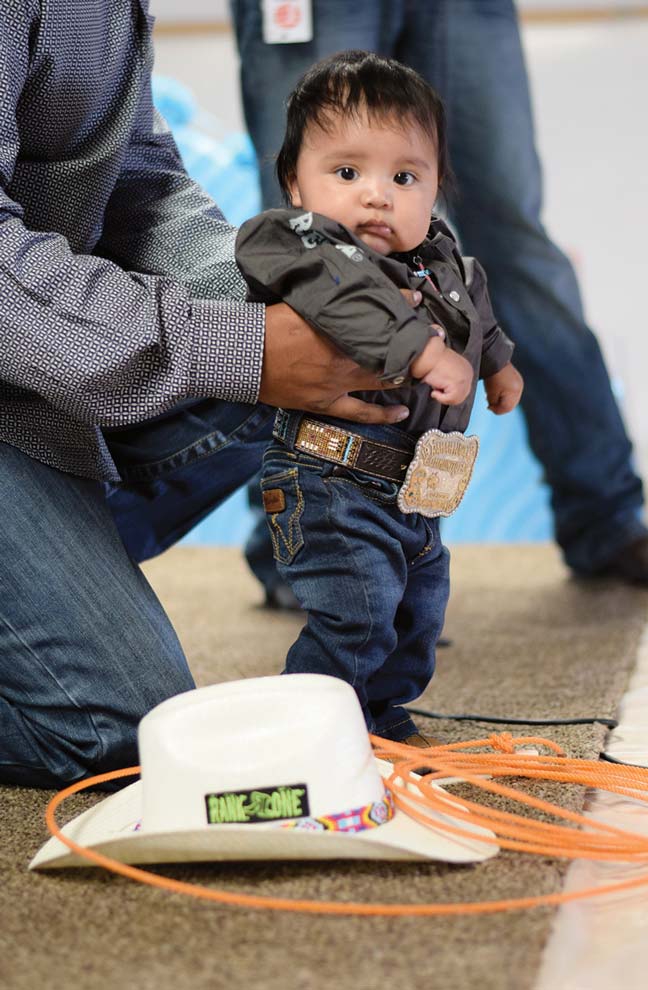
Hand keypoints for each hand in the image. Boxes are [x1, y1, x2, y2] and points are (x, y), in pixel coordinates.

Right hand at [259, 289, 421, 424]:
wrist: (244, 356)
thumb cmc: (269, 324)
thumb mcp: (300, 303)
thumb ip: (327, 298)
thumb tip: (349, 284)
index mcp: (337, 330)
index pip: (377, 318)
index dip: (400, 309)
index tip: (416, 302)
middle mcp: (343, 358)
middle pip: (387, 350)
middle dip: (412, 343)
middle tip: (434, 335)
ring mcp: (337, 384)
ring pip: (381, 380)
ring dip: (406, 373)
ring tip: (427, 368)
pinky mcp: (326, 403)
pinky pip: (360, 413)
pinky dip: (383, 413)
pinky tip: (403, 411)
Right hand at [410, 330, 473, 404]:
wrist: (427, 355)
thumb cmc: (431, 360)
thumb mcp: (446, 369)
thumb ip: (452, 379)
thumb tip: (448, 392)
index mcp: (466, 368)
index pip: (463, 389)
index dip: (450, 392)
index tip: (440, 388)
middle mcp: (468, 373)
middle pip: (462, 396)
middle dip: (448, 395)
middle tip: (437, 389)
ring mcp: (465, 379)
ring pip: (457, 399)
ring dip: (443, 397)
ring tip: (435, 388)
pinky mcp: (458, 384)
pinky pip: (450, 399)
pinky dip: (440, 398)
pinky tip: (435, 390)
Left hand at [484, 362, 523, 413]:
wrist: (495, 360)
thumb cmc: (491, 377)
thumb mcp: (491, 393)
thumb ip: (494, 404)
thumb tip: (495, 408)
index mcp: (514, 392)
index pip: (507, 408)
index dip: (497, 410)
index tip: (488, 407)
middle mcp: (519, 388)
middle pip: (511, 405)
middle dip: (500, 406)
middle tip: (490, 404)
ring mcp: (520, 384)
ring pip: (512, 400)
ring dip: (503, 401)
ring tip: (493, 397)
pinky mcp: (518, 381)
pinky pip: (513, 393)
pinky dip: (506, 395)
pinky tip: (498, 392)